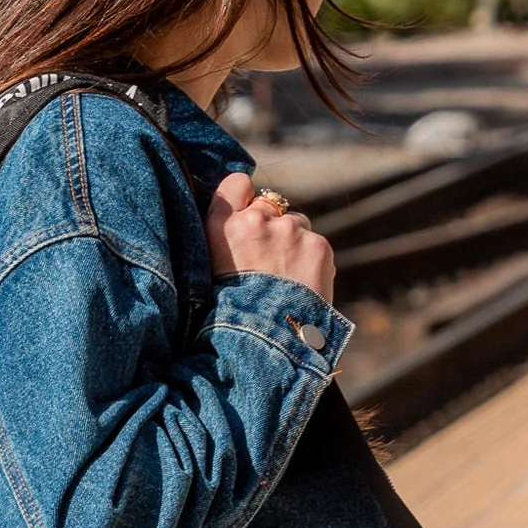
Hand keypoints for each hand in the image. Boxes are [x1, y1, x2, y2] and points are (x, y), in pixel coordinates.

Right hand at [204, 173, 335, 304]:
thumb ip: (224, 235)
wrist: (265, 345)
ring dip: (292, 243)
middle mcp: (256, 220)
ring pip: (296, 223)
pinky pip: (314, 242)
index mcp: (221, 225)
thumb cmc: (229, 314)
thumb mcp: (209, 270)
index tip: (245, 218)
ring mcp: (290, 230)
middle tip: (265, 264)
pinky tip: (300, 286)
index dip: (243, 199)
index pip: (237, 183)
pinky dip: (310, 260)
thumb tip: (241, 215)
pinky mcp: (318, 246)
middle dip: (270, 226)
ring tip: (284, 280)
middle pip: (270, 206)